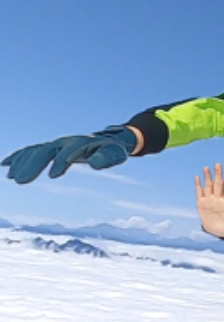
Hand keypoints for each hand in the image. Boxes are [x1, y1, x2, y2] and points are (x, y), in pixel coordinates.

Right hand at [1, 126, 136, 183]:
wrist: (109, 140)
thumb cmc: (113, 150)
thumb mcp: (115, 154)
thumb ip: (106, 158)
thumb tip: (95, 164)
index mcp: (82, 143)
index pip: (70, 151)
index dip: (62, 161)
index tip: (53, 176)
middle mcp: (66, 142)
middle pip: (47, 150)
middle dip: (34, 164)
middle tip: (20, 182)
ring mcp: (57, 144)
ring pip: (37, 150)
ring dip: (23, 162)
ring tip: (11, 178)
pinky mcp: (52, 148)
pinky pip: (32, 151)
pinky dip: (19, 157)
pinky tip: (5, 165)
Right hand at [195, 163, 223, 237]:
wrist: (215, 229)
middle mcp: (219, 199)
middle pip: (219, 185)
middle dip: (218, 175)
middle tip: (218, 164)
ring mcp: (210, 199)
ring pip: (209, 186)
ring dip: (208, 177)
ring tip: (206, 168)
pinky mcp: (201, 202)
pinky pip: (199, 192)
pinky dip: (198, 185)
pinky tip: (197, 177)